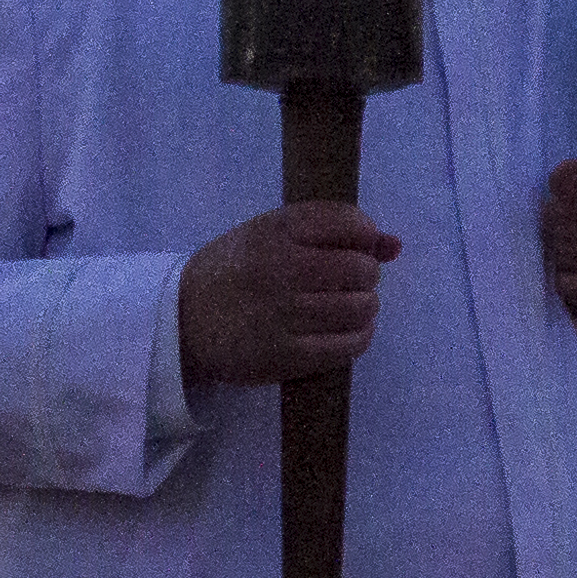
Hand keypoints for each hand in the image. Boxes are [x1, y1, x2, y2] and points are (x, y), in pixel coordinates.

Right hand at [176, 201, 398, 386]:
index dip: (365, 235)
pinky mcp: (287, 355)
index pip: (348, 222)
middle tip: (345, 283)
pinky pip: (350, 344)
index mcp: (274, 230)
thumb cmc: (233, 272)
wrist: (182, 321)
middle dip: (363, 276)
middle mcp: (281, 268)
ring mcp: (284, 314)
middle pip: (362, 268)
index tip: (358, 247)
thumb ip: (330, 233)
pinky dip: (358, 336)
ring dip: (363, 308)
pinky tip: (345, 331)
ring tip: (345, 308)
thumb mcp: (269, 236)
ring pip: (361, 307)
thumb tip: (394, 245)